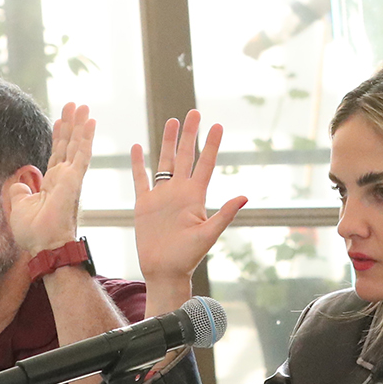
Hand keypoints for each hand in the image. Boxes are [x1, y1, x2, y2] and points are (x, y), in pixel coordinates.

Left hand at [7, 103, 92, 256]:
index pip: (57, 154)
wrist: (44, 246)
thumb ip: (21, 192)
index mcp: (53, 184)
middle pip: (68, 144)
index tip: (60, 119)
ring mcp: (71, 178)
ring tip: (83, 106)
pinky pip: (82, 154)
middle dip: (71, 124)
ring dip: (80, 124)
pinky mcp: (75, 179)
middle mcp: (64, 178)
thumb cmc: (34, 233)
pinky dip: (86, 137)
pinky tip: (91, 122)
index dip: (58, 136)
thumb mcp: (19, 207)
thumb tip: (19, 182)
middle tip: (75, 104)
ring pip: (77, 145)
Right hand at [131, 112, 247, 297]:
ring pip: (164, 162)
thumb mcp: (208, 235)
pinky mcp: (144, 204)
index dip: (212, 145)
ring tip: (172, 121)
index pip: (205, 164)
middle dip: (190, 134)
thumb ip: (224, 214)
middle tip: (194, 112)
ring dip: (168, 142)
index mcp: (195, 196)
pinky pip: (140, 179)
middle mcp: (179, 192)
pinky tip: (138, 147)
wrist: (164, 271)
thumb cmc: (188, 257)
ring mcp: (162, 196)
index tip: (217, 125)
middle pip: (185, 156)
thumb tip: (244, 197)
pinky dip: (138, 164)